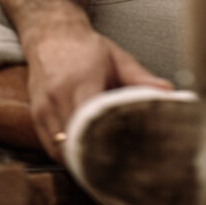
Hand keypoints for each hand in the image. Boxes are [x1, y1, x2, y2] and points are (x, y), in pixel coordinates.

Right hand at [26, 23, 172, 159]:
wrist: (52, 35)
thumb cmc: (87, 48)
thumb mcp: (117, 59)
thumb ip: (141, 78)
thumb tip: (169, 92)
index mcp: (81, 82)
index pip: (92, 121)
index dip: (106, 141)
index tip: (125, 155)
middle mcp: (58, 97)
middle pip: (76, 140)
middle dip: (94, 157)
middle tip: (118, 169)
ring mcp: (44, 108)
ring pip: (60, 148)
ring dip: (78, 159)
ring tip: (101, 168)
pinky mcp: (36, 116)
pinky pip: (49, 146)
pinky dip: (65, 155)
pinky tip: (81, 158)